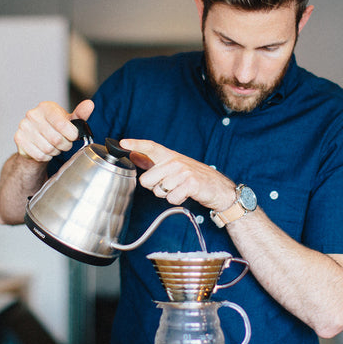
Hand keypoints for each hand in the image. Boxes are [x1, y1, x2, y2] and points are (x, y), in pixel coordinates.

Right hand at [14, 99, 93, 161]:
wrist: (36, 137)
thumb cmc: (54, 127)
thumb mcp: (68, 120)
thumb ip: (80, 114)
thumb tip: (89, 105)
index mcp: (46, 107)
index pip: (63, 124)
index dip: (71, 134)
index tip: (73, 136)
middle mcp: (33, 115)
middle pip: (56, 139)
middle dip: (65, 145)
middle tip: (64, 143)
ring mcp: (24, 127)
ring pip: (48, 148)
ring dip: (55, 151)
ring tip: (55, 146)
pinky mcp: (19, 139)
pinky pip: (39, 155)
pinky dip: (46, 157)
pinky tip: (46, 151)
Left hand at [120, 139, 235, 210]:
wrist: (219, 188)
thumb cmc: (194, 177)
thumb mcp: (174, 167)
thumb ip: (153, 162)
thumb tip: (135, 156)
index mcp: (170, 156)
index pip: (151, 147)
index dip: (136, 144)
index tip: (123, 143)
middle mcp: (176, 162)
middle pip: (146, 179)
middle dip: (154, 187)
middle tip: (169, 185)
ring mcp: (183, 172)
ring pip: (159, 191)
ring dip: (167, 195)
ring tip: (180, 189)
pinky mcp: (190, 184)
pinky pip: (171, 198)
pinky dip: (177, 200)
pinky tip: (186, 194)